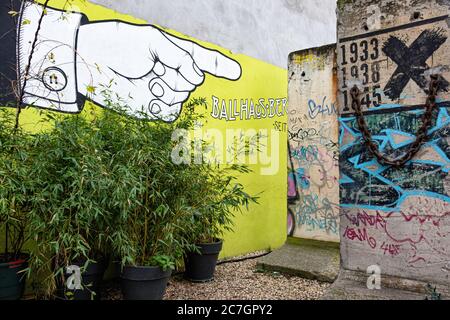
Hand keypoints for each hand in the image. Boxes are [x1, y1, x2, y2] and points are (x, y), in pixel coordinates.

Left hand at [76, 22, 241, 120]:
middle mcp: (172, 74)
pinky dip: (163, 106)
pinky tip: (150, 97)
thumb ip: (180, 57)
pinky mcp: (153, 110)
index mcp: (174, 53)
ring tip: (147, 80)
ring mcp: (164, 93)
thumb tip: (197, 78)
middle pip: (194, 81)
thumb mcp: (153, 40)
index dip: (220, 65)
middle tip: (155, 67)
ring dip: (167, 90)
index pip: (203, 59)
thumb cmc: (118, 44)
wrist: (90, 63)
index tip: (238, 72)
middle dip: (179, 75)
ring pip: (183, 97)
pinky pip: (172, 113)